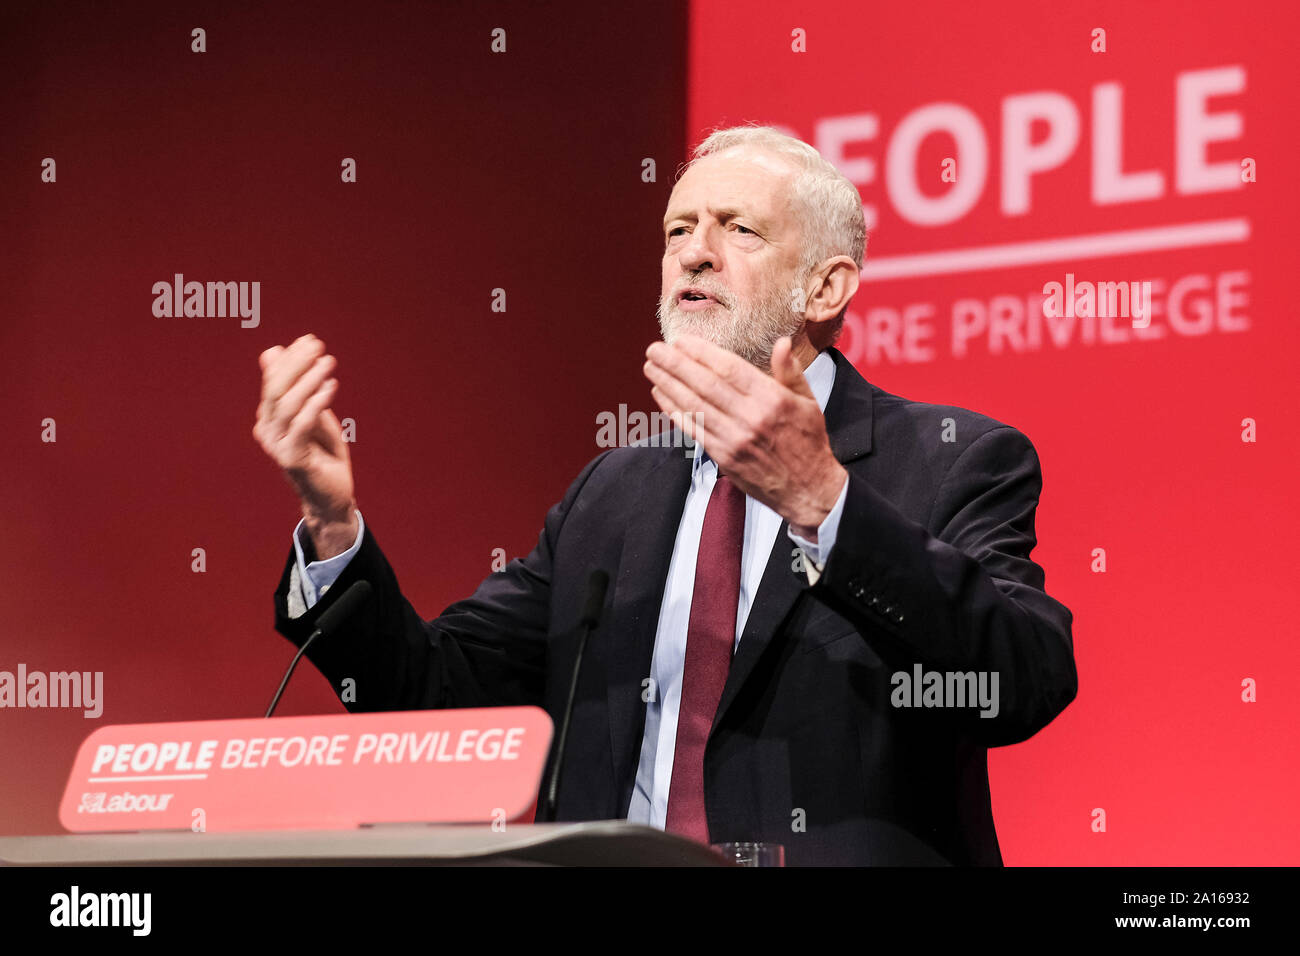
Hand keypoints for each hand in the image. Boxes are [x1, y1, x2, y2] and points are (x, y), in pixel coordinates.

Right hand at [252, 333, 357, 555]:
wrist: (332, 494)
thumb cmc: (323, 453)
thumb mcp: (312, 413)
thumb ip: (297, 387)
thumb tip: (272, 351)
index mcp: (268, 417)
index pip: (273, 379)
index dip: (290, 358)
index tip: (310, 340)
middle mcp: (267, 430)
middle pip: (275, 388)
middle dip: (296, 363)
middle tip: (318, 346)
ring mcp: (276, 445)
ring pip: (288, 404)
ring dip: (309, 379)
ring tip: (328, 363)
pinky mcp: (291, 458)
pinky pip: (301, 424)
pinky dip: (315, 402)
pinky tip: (330, 386)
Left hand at [644, 334, 847, 540]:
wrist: (808, 490)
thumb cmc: (808, 442)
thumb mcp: (808, 402)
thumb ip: (791, 371)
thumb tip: (781, 343)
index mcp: (772, 399)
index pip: (730, 369)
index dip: (702, 353)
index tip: (681, 340)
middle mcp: (751, 418)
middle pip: (705, 385)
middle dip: (676, 365)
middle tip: (654, 349)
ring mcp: (734, 439)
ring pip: (695, 406)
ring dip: (669, 385)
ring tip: (651, 367)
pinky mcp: (724, 457)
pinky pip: (694, 429)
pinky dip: (675, 411)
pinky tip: (661, 395)